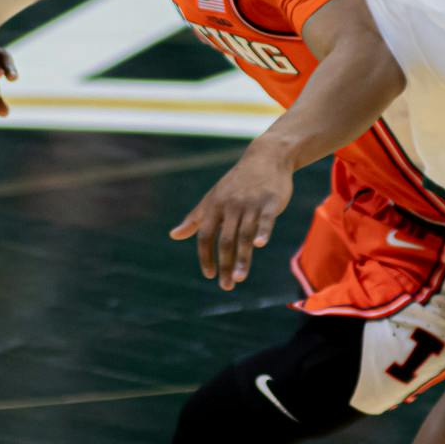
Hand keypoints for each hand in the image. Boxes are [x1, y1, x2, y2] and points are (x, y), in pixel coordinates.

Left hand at [170, 138, 293, 289]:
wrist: (265, 157)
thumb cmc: (236, 183)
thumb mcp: (212, 198)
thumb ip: (195, 219)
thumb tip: (174, 235)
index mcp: (214, 207)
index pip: (205, 236)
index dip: (206, 256)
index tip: (209, 275)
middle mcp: (230, 206)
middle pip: (225, 240)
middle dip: (225, 264)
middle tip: (226, 286)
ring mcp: (250, 204)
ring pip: (244, 234)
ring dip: (242, 258)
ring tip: (239, 278)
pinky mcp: (270, 202)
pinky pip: (265, 219)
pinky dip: (263, 231)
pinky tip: (260, 245)